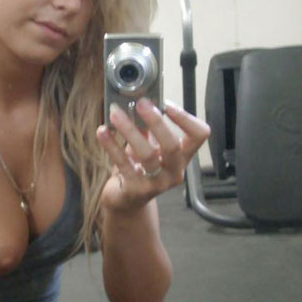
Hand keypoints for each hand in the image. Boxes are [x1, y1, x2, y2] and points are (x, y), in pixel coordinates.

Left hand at [96, 98, 209, 213]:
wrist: (126, 200)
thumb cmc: (139, 168)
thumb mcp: (150, 146)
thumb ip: (149, 127)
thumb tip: (141, 100)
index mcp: (182, 157)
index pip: (199, 136)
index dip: (186, 118)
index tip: (167, 104)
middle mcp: (174, 171)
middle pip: (172, 146)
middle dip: (156, 122)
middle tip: (141, 103)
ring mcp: (156, 184)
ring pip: (146, 155)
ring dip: (130, 130)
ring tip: (115, 113)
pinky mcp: (136, 190)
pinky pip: (123, 164)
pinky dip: (112, 145)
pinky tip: (102, 131)